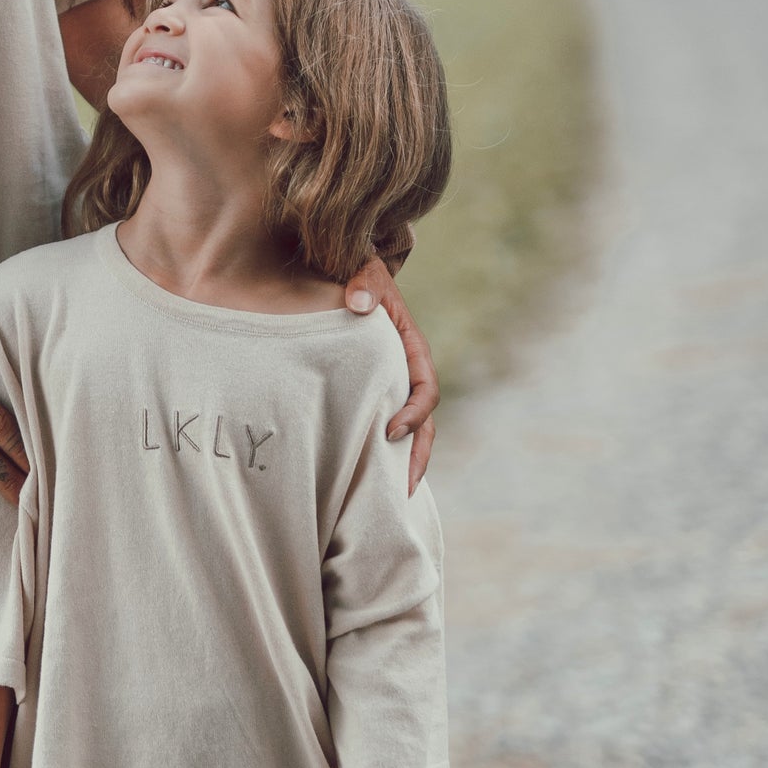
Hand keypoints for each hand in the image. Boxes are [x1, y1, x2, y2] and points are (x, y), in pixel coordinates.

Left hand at [344, 257, 437, 490]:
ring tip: (390, 498)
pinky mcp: (370, 392)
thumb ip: (363, 282)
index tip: (391, 432)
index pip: (424, 388)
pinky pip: (379, 424)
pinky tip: (362, 479)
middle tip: (404, 488)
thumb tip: (358, 304)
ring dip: (403, 463)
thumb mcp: (362, 269)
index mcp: (411, 348)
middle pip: (424, 422)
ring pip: (407, 431)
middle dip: (418, 456)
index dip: (414, 413)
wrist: (343, 270)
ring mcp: (389, 385)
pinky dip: (378, 453)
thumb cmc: (355, 271)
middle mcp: (405, 372)